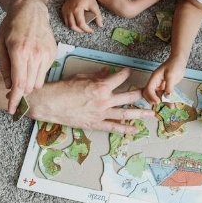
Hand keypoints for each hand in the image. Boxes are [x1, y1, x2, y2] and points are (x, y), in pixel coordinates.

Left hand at [0, 0, 56, 113]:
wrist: (31, 10)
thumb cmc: (12, 26)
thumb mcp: (0, 44)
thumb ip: (4, 67)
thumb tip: (8, 86)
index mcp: (19, 52)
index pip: (19, 83)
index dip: (14, 99)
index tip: (11, 110)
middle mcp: (35, 54)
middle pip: (29, 86)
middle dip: (20, 92)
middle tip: (12, 91)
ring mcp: (46, 54)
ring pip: (39, 82)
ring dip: (29, 84)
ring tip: (21, 74)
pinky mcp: (53, 53)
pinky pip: (45, 72)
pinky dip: (36, 73)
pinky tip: (30, 62)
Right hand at [29, 67, 154, 132]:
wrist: (50, 104)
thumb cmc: (63, 88)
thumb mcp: (81, 77)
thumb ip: (97, 75)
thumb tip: (108, 72)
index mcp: (100, 86)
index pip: (120, 78)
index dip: (126, 73)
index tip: (129, 72)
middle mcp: (104, 101)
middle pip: (128, 97)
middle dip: (141, 94)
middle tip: (150, 94)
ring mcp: (100, 114)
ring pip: (125, 114)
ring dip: (139, 114)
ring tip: (151, 114)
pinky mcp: (95, 124)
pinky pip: (113, 127)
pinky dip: (125, 129)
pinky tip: (135, 130)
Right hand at [61, 0, 102, 33]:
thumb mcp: (94, 5)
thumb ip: (98, 16)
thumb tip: (100, 25)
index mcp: (77, 9)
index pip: (81, 24)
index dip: (86, 29)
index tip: (91, 31)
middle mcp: (70, 10)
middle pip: (73, 26)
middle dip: (80, 30)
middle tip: (86, 30)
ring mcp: (65, 10)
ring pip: (68, 24)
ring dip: (74, 28)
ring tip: (81, 28)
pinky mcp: (63, 9)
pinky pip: (65, 19)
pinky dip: (70, 23)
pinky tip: (76, 22)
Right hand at [143, 57, 186, 104]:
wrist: (179, 61)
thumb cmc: (174, 65)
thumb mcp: (171, 75)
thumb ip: (169, 86)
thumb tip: (167, 96)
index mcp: (154, 78)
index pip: (148, 89)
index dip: (151, 96)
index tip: (158, 102)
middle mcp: (155, 83)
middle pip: (149, 94)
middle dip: (154, 101)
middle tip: (161, 106)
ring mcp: (160, 86)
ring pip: (157, 97)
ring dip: (162, 102)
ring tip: (170, 106)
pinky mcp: (165, 88)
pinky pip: (164, 96)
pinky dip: (167, 100)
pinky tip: (172, 104)